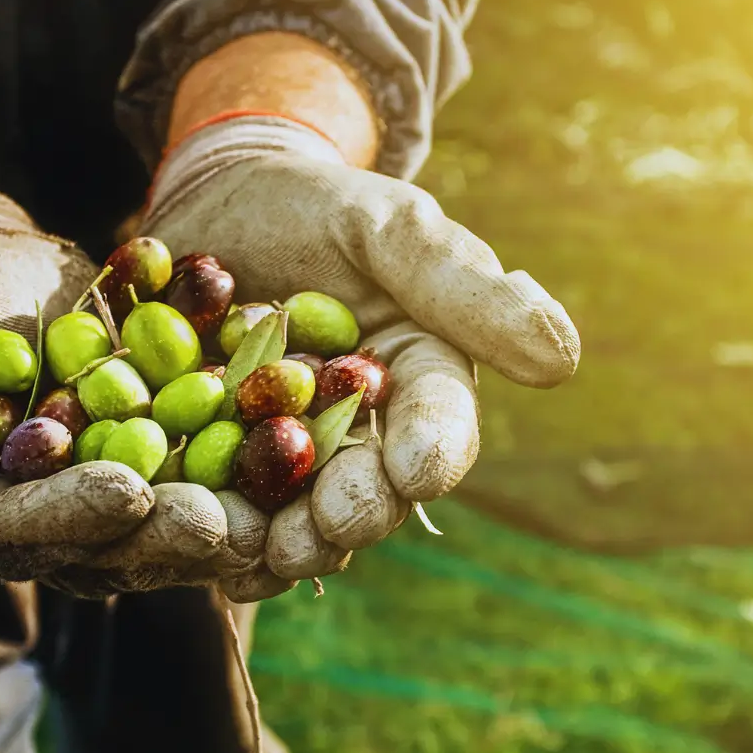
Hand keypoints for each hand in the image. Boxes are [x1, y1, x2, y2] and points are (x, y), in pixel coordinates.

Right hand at [0, 181, 270, 595]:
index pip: (31, 531)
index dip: (78, 516)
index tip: (126, 494)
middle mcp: (59, 522)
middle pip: (118, 544)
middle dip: (171, 534)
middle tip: (224, 523)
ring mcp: (119, 494)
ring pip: (177, 522)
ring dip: (230, 518)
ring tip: (278, 509)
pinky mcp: (169, 461)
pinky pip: (216, 470)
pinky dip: (257, 466)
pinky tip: (302, 453)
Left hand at [145, 116, 578, 587]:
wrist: (219, 200)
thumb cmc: (317, 204)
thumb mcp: (389, 226)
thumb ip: (462, 287)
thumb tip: (562, 359)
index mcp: (418, 380)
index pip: (439, 425)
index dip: (432, 451)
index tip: (416, 472)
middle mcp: (360, 433)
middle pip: (368, 489)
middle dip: (352, 514)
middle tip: (329, 529)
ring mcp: (284, 454)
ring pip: (293, 515)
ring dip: (279, 540)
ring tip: (254, 552)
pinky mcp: (215, 459)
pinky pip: (217, 503)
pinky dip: (207, 524)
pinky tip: (190, 538)